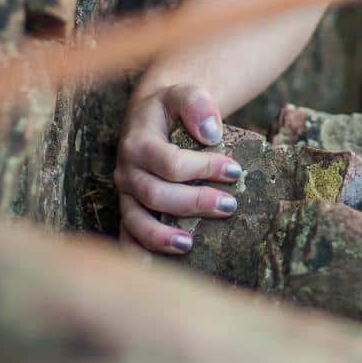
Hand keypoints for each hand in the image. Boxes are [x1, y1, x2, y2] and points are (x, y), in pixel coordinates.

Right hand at [113, 83, 244, 255]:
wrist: (152, 116)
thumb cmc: (172, 107)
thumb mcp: (184, 92)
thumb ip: (197, 104)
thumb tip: (212, 134)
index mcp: (138, 142)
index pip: (170, 162)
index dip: (204, 168)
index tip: (235, 170)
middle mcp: (126, 171)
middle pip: (156, 195)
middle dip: (194, 203)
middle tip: (229, 205)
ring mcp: (125, 194)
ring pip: (136, 221)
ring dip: (161, 236)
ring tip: (190, 244)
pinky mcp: (129, 209)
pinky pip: (127, 236)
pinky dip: (138, 254)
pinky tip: (154, 270)